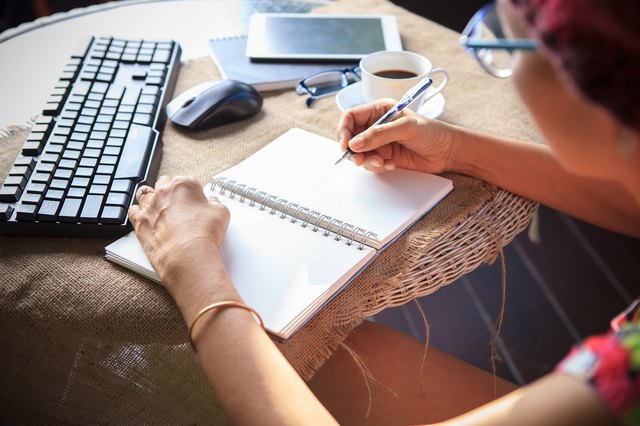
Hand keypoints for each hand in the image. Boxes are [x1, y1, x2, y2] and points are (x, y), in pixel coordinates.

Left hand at [128, 176, 230, 293]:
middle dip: (171, 191)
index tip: (199, 202)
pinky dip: (138, 212)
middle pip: (164, 183)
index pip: (189, 181)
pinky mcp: (139, 222)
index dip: (195, 192)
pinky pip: (132, 210)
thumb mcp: (221, 213)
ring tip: (159, 207)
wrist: (187, 256)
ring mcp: (149, 206)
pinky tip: (146, 218)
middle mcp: (164, 192)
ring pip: (144, 193)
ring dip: (151, 198)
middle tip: (180, 204)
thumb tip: (212, 201)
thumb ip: (215, 202)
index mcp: (184, 185)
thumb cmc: (204, 233)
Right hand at [336, 99, 457, 172]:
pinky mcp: (384, 157)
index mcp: (379, 110)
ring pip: (359, 153)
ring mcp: (379, 142)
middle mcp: (376, 125)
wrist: (448, 152)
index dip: (343, 130)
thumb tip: (354, 143)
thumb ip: (379, 135)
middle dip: (353, 150)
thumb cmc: (432, 132)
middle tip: (359, 160)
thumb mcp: (406, 128)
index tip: (345, 144)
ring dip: (367, 160)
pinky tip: (392, 165)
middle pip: (350, 137)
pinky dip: (378, 167)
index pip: (351, 117)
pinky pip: (370, 164)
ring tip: (383, 162)